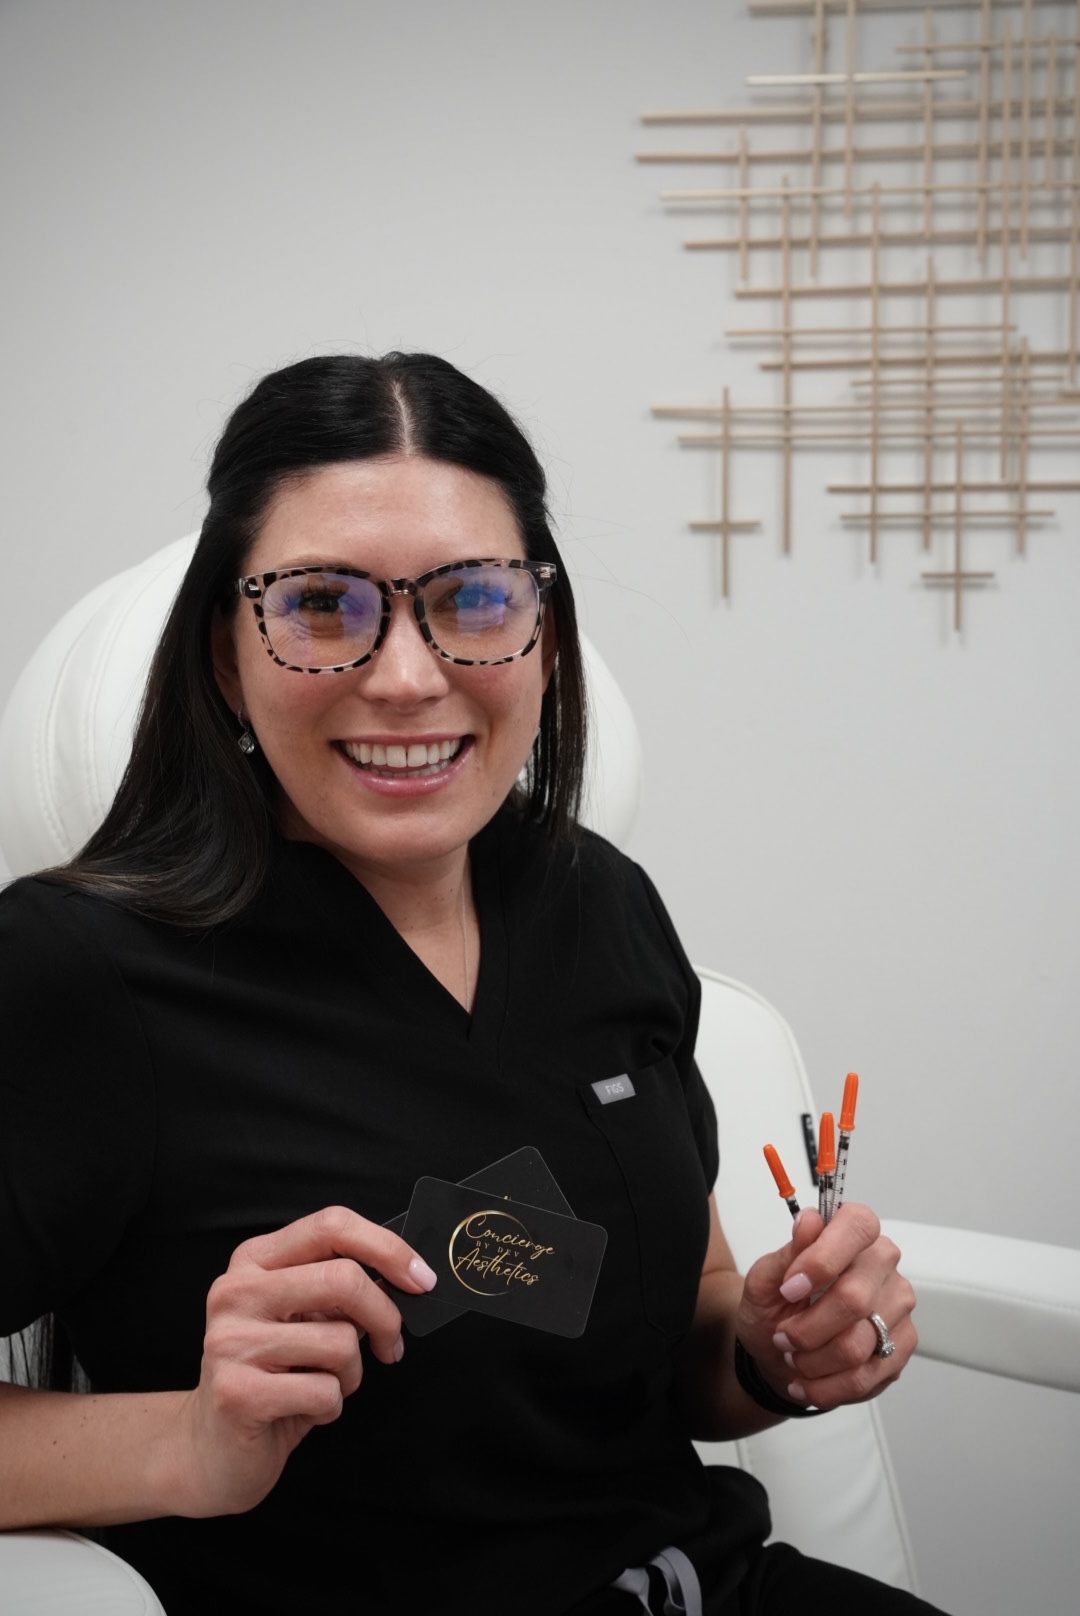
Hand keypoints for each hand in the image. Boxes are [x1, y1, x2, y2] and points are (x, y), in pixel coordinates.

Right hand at [172, 1205, 436, 1516]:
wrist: (213, 1451)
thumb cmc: (273, 1378)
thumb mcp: (304, 1319)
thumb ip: (340, 1291)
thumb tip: (406, 1275)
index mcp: (254, 1261)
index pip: (331, 1224)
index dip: (387, 1247)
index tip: (421, 1278)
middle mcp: (235, 1292)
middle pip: (343, 1279)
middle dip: (385, 1317)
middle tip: (391, 1346)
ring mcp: (230, 1341)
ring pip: (340, 1342)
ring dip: (351, 1373)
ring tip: (325, 1384)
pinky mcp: (236, 1393)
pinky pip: (324, 1391)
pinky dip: (331, 1407)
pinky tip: (304, 1410)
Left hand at [735, 1202, 915, 1410]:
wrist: (781, 1350)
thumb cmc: (777, 1306)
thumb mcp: (766, 1278)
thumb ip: (789, 1253)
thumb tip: (810, 1221)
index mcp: (852, 1233)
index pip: (857, 1226)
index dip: (822, 1259)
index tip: (790, 1288)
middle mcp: (883, 1264)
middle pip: (854, 1299)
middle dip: (807, 1329)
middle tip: (782, 1336)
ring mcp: (898, 1306)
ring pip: (857, 1345)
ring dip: (813, 1361)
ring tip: (793, 1357)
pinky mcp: (901, 1347)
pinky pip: (864, 1377)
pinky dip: (825, 1386)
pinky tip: (806, 1381)